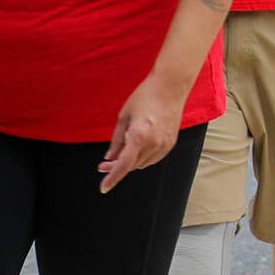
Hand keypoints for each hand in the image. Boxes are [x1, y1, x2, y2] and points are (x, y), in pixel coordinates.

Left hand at [99, 73, 181, 192]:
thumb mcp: (124, 117)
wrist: (170, 86)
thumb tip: (110, 158)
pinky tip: (137, 148)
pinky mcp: (171, 142)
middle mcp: (154, 143)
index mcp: (139, 136)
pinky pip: (153, 158)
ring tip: (122, 150)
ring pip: (143, 164)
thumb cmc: (145, 97)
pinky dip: (143, 158)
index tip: (104, 187)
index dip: (112, 178)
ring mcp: (164, 144)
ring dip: (130, 162)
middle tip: (104, 163)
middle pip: (132, 166)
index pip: (123, 165)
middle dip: (117, 166)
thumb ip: (116, 141)